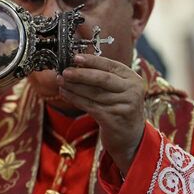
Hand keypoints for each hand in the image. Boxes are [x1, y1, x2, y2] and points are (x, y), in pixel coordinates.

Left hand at [57, 54, 145, 174]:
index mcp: (133, 79)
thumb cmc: (119, 107)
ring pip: (94, 93)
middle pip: (103, 79)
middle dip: (81, 74)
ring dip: (74, 87)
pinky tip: (65, 94)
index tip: (75, 57)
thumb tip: (76, 64)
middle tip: (65, 71)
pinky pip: (90, 106)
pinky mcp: (114, 119)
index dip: (92, 61)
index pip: (111, 66)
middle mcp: (132, 91)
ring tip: (60, 81)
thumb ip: (104, 76)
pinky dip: (75, 99)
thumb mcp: (119, 89)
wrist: (130, 136)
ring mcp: (124, 106)